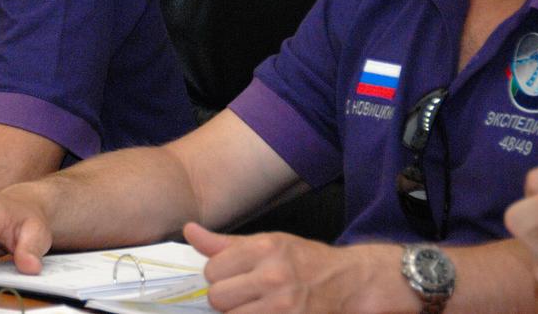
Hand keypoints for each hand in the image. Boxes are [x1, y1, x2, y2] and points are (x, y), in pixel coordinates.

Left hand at [185, 223, 399, 312]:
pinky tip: (263, 312)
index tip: (233, 276)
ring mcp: (284, 307)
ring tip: (254, 307)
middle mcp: (274, 277)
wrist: (348, 282)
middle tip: (244, 295)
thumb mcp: (266, 243)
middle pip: (218, 298)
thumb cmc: (303, 260)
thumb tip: (189, 231)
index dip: (218, 276)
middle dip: (226, 299)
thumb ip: (225, 243)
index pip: (212, 270)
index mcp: (264, 249)